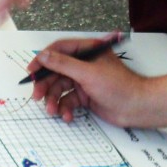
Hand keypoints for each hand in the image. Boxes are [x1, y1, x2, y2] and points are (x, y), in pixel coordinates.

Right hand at [28, 35, 146, 123]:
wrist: (135, 108)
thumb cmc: (119, 86)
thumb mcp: (88, 73)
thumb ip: (63, 64)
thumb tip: (43, 55)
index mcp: (87, 50)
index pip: (59, 50)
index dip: (43, 59)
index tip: (31, 71)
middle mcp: (84, 64)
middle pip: (56, 71)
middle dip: (46, 85)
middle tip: (37, 96)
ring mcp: (84, 80)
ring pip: (60, 88)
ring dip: (54, 100)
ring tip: (53, 111)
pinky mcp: (85, 96)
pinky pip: (68, 100)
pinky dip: (65, 108)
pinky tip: (68, 116)